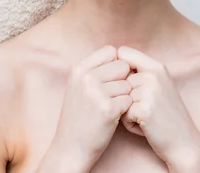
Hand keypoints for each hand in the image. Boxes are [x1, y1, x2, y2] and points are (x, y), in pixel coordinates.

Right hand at [50, 45, 132, 169]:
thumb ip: (95, 70)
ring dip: (125, 96)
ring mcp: (97, 93)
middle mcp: (86, 78)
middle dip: (123, 80)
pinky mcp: (108, 109)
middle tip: (113, 95)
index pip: (110, 50)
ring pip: (128, 84)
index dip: (116, 64)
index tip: (112, 78)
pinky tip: (114, 117)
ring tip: (111, 108)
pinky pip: (129, 100)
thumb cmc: (78, 117)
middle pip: (122, 65)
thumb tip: (119, 54)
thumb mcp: (77, 87)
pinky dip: (126, 110)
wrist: (70, 148)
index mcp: (79, 69)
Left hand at [117, 46, 199, 169]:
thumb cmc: (167, 116)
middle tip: (142, 108)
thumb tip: (112, 63)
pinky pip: (123, 112)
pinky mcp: (145, 108)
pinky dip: (130, 123)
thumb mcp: (159, 86)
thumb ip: (141, 73)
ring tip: (145, 118)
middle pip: (118, 79)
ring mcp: (150, 90)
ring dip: (126, 111)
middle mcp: (154, 74)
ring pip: (119, 96)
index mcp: (157, 66)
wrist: (185, 143)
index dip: (118, 67)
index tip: (124, 83)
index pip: (124, 52)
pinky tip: (145, 127)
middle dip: (124, 96)